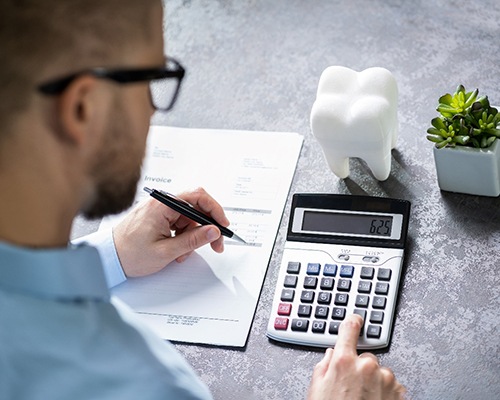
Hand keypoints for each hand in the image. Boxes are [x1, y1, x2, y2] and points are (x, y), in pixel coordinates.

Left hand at [113, 187, 228, 276]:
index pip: (197, 197)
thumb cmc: (129, 254)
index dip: (215, 210)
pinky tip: (177, 250)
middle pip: (195, 208)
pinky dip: (182, 236)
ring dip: (192, 235)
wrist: (108, 258)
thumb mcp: (166, 252)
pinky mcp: (157, 217)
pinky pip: (178, 222)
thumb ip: (193, 240)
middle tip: (214, 244)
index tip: (223, 225)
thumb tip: (213, 231)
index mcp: (161, 205)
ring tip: (184, 253)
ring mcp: (159, 209)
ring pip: (188, 218)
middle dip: (206, 227)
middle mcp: (161, 203)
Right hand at [307, 314, 405, 399]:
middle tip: (350, 386)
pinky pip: (391, 384)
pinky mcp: (398, 392)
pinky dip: (385, 391)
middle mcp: (366, 366)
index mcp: (343, 361)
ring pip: (379, 371)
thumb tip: (330, 355)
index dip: (352, 321)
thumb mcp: (317, 389)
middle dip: (359, 367)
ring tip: (362, 399)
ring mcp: (385, 379)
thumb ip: (324, 366)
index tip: (356, 319)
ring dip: (373, 380)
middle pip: (364, 356)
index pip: (350, 328)